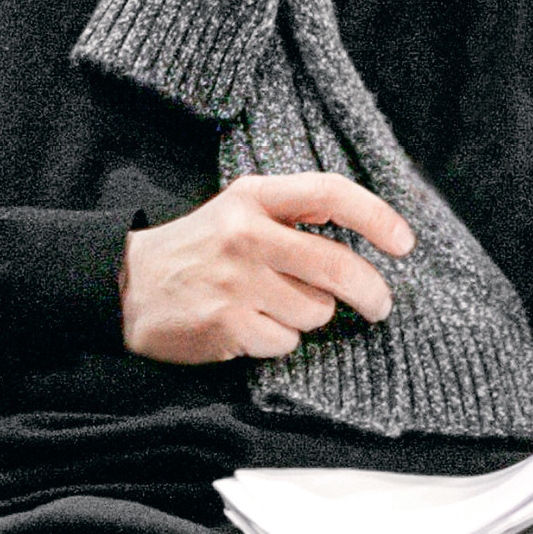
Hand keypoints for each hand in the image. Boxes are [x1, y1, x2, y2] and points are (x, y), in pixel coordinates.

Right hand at [120, 173, 414, 363]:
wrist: (128, 286)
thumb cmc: (198, 248)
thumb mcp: (239, 210)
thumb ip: (292, 215)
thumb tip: (365, 238)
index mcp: (254, 196)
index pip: (330, 193)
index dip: (376, 216)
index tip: (404, 243)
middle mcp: (246, 234)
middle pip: (336, 266)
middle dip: (371, 292)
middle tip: (380, 304)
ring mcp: (237, 282)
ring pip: (316, 310)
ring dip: (310, 315)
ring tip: (276, 305)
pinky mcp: (228, 324)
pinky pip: (286, 341)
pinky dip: (279, 339)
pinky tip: (251, 325)